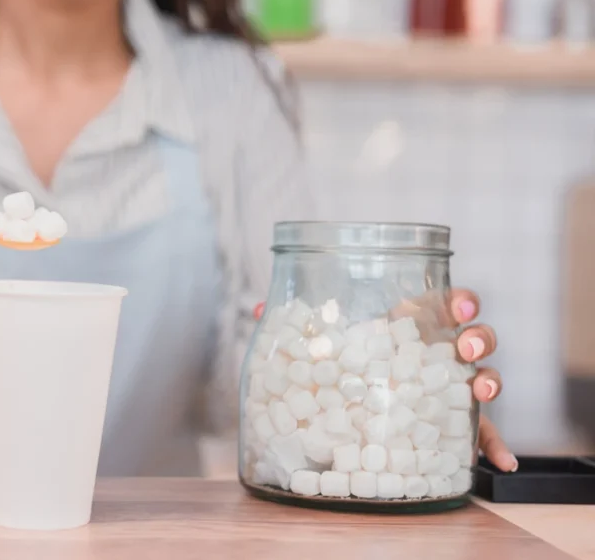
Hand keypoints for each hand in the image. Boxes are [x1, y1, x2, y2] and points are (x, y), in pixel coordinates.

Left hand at [254, 289, 517, 472]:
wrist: (350, 405)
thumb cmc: (346, 362)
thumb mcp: (322, 345)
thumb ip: (296, 326)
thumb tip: (260, 308)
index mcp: (412, 325)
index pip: (446, 303)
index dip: (460, 298)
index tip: (460, 301)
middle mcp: (438, 354)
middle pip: (475, 337)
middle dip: (479, 336)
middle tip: (465, 344)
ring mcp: (450, 389)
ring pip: (483, 378)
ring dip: (489, 380)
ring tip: (480, 388)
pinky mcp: (454, 425)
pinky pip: (481, 435)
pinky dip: (496, 448)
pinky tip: (502, 463)